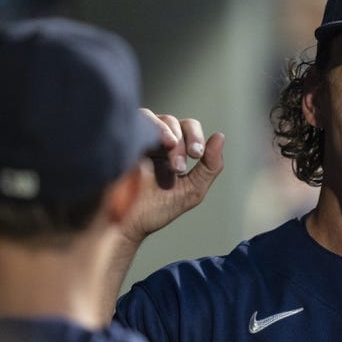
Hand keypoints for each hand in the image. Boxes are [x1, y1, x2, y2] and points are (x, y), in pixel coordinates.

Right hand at [123, 109, 224, 244]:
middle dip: (183, 141)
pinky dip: (150, 127)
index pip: (188, 128)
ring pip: (153, 117)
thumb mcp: (192, 189)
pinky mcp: (120, 141)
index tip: (197, 155)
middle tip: (180, 167)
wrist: (127, 224)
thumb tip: (220, 136)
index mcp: (171, 150)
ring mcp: (134, 140)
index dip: (195, 137)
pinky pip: (135, 122)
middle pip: (174, 122)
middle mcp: (153, 141)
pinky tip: (159, 144)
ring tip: (170, 157)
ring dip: (167, 133)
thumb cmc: (157, 209)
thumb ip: (210, 166)